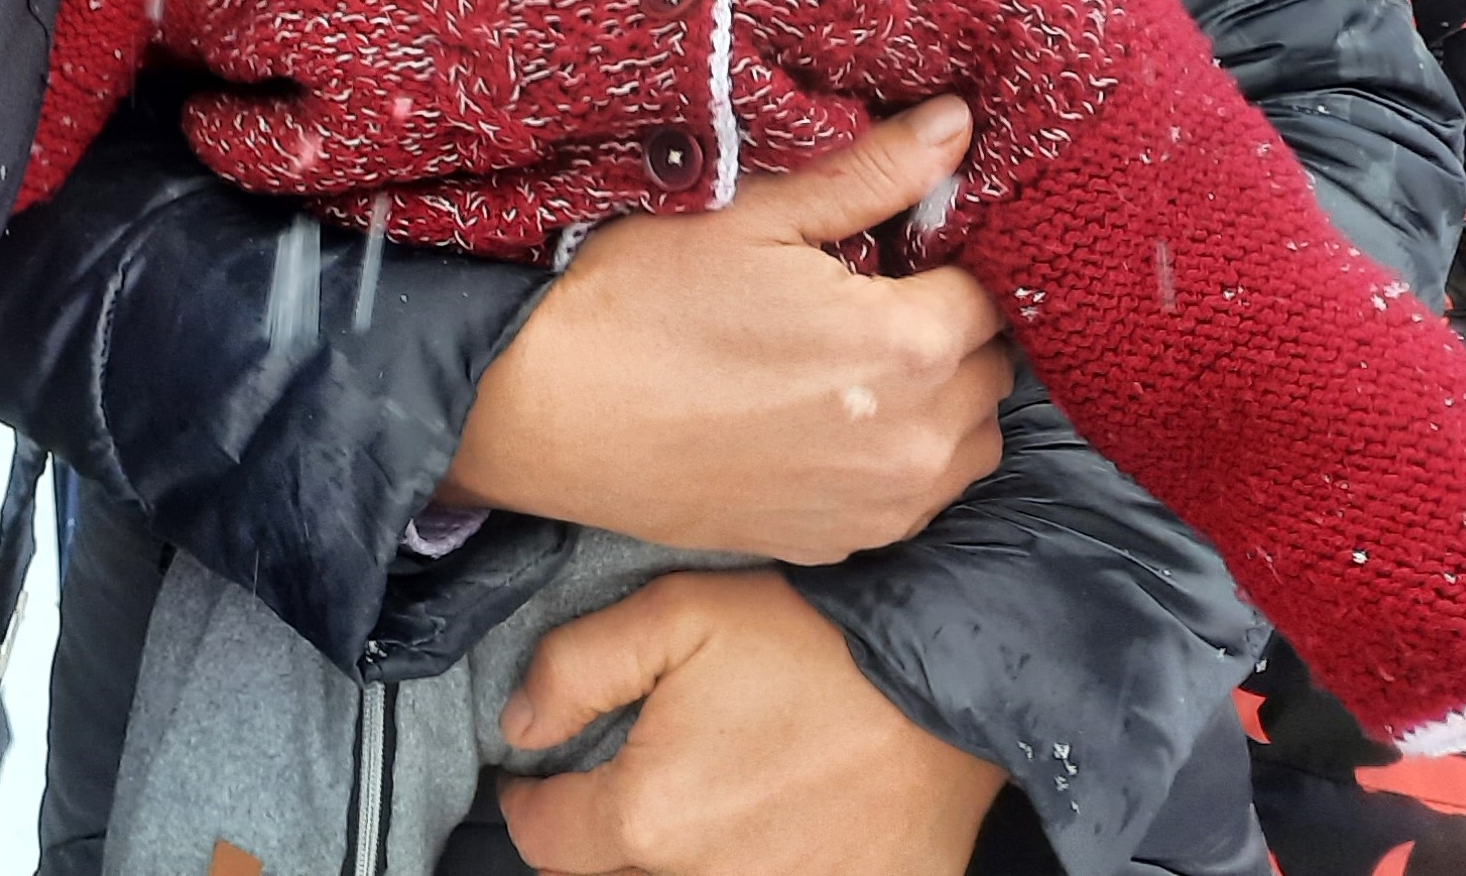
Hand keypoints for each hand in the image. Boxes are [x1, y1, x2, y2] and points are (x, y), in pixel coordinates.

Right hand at [443, 98, 1008, 561]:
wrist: (549, 412)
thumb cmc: (642, 302)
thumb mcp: (753, 216)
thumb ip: (872, 174)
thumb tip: (959, 122)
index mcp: (906, 346)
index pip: (992, 294)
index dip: (951, 260)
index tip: (902, 246)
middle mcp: (916, 440)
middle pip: (992, 370)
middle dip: (950, 328)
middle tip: (872, 295)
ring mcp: (881, 506)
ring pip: (970, 441)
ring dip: (940, 398)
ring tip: (855, 359)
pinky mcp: (841, 544)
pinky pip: (917, 498)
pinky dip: (899, 457)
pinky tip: (829, 418)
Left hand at [498, 572, 1007, 875]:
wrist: (946, 671)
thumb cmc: (810, 637)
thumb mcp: (676, 615)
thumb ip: (575, 670)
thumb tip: (519, 727)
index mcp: (651, 819)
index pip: (546, 842)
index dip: (532, 803)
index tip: (538, 778)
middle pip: (617, 874)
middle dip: (608, 832)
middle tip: (633, 775)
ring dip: (683, 849)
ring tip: (709, 789)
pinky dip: (762, 857)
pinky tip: (776, 816)